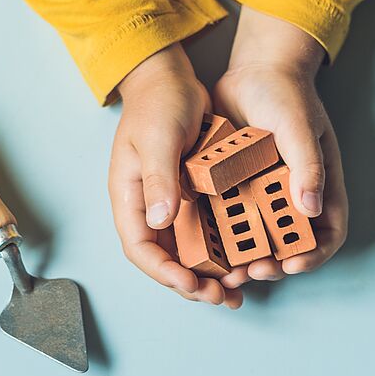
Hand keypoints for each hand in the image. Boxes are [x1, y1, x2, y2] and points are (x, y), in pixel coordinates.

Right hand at [109, 44, 244, 308]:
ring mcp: (171, 203)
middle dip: (193, 283)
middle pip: (166, 259)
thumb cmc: (158, 103)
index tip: (193, 284)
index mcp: (130, 197)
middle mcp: (149, 206)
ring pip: (188, 251)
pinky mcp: (192, 195)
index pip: (140, 249)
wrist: (171, 79)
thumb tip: (159, 220)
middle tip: (223, 296)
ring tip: (237, 291)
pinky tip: (244, 259)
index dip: (165, 272)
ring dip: (210, 273)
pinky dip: (223, 249)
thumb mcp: (157, 138)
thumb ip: (158, 178)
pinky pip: (206, 231)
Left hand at [212, 7, 348, 284]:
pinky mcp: (235, 188)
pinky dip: (218, 235)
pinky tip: (201, 243)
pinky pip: (228, 219)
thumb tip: (311, 210)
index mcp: (318, 186)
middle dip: (270, 264)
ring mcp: (262, 194)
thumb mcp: (299, 127)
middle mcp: (291, 196)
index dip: (312, 255)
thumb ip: (307, 166)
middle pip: (288, 245)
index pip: (327, 234)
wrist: (253, 69)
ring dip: (241, 258)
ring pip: (256, 239)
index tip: (291, 265)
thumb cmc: (286, 94)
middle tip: (249, 271)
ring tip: (224, 270)